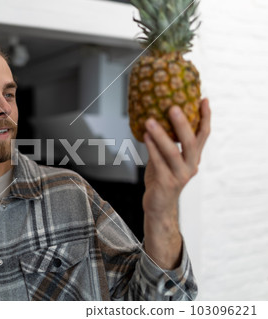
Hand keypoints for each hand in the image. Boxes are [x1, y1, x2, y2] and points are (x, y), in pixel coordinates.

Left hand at [141, 98, 210, 268]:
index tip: (203, 99)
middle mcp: (191, 166)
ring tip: (150, 120)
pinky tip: (145, 137)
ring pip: (173, 152)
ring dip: (161, 135)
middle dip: (183, 123)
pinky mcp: (167, 183)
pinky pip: (159, 163)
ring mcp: (180, 176)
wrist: (158, 207)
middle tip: (172, 107)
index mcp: (193, 158)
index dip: (205, 117)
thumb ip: (164, 144)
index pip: (203, 135)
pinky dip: (152, 149)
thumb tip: (154, 120)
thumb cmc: (161, 180)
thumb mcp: (165, 159)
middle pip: (191, 142)